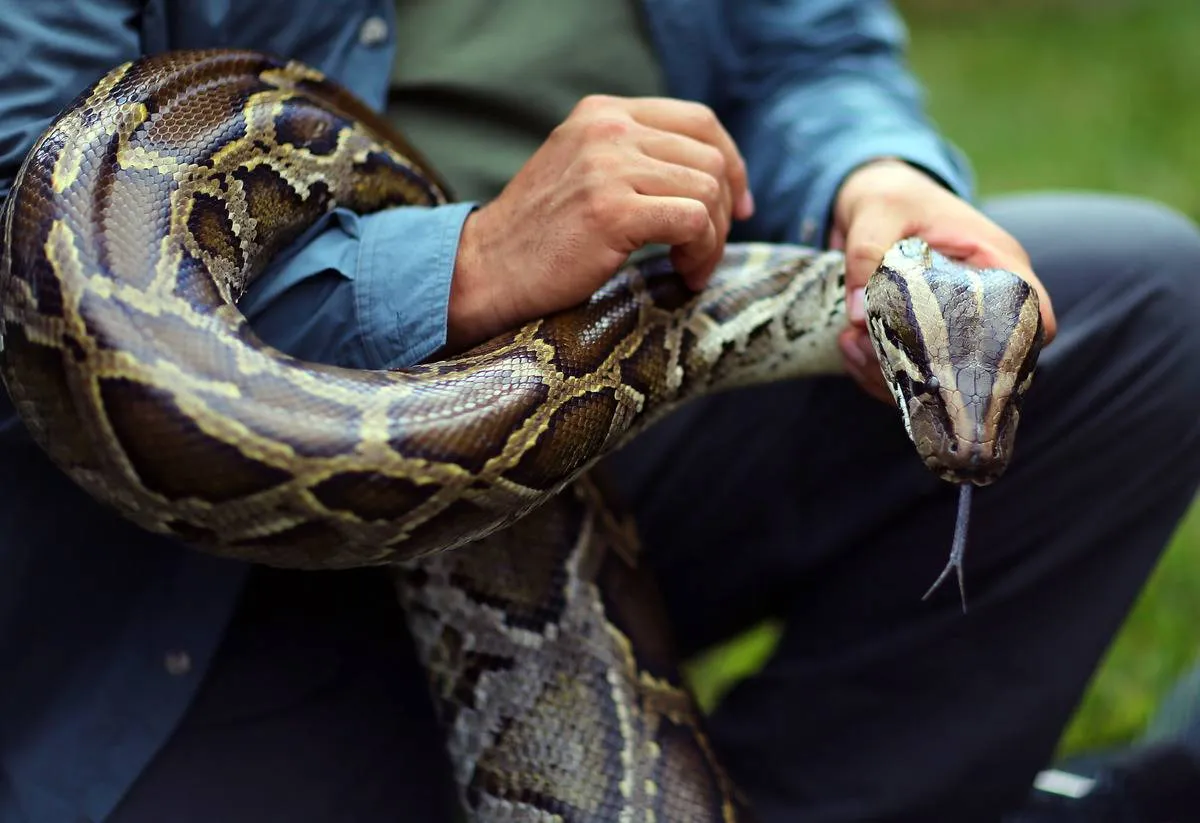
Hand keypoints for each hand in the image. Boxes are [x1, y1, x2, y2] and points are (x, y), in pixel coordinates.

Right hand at [445, 95, 754, 350]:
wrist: (484, 270)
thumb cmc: (538, 237)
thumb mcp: (583, 172)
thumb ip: (634, 159)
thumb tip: (713, 177)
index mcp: (603, 113)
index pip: (699, 121)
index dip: (732, 164)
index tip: (738, 207)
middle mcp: (608, 129)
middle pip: (710, 158)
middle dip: (723, 212)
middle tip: (705, 253)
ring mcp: (608, 166)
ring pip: (707, 190)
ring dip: (712, 239)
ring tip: (689, 268)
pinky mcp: (611, 209)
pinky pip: (693, 222)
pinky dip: (701, 253)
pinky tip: (683, 274)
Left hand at [830, 159, 1056, 402]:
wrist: (871, 198)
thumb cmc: (890, 195)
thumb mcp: (877, 209)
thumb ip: (867, 252)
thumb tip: (859, 315)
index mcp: (994, 261)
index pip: (1034, 315)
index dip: (1018, 349)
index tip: (967, 365)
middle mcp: (980, 300)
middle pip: (983, 362)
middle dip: (930, 374)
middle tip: (876, 355)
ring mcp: (950, 323)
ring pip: (940, 376)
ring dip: (892, 376)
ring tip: (851, 345)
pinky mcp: (919, 338)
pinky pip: (907, 373)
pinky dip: (875, 373)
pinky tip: (847, 347)